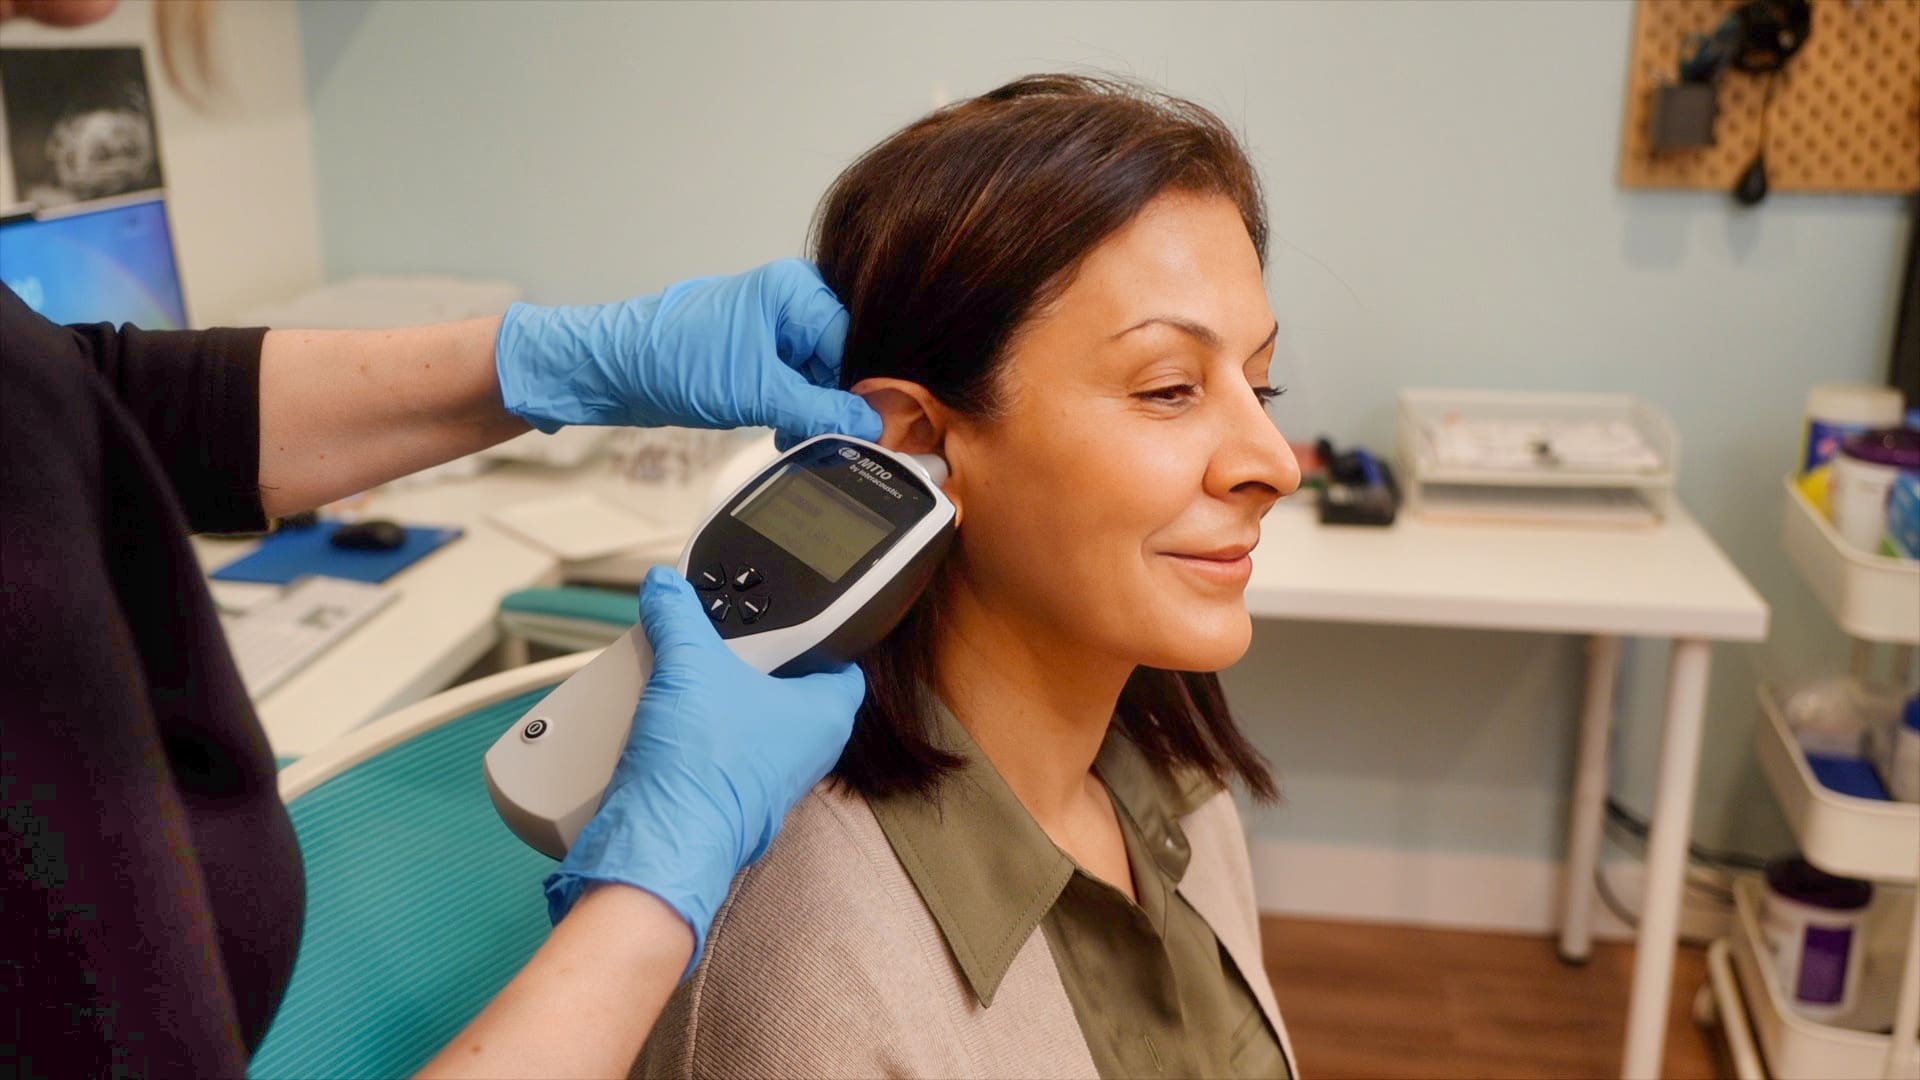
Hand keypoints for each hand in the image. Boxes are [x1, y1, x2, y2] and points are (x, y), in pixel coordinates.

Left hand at [494, 259, 880, 447]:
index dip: (865, 388)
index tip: (874, 429)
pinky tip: (784, 432)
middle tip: (835, 440)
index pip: (855, 342)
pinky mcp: (757, 355)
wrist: (612, 370)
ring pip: (820, 378)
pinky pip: (796, 385)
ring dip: (813, 413)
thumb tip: (873, 427)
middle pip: (842, 360)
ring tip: (797, 436)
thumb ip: (821, 411)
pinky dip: (795, 412)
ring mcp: (773, 329)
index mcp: (794, 290)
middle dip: (836, 403)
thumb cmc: (672, 361)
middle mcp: (789, 303)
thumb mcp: (757, 392)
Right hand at [543, 567, 863, 969]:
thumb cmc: (703, 767)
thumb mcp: (690, 664)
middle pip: (789, 683)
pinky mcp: (733, 797)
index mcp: (827, 715)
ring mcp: (771, 778)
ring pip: (752, 717)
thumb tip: (667, 587)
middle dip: (755, 658)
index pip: (842, 657)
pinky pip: (724, 748)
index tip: (787, 613)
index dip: (818, 630)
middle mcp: (808, 750)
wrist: (661, 844)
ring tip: (689, 668)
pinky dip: (701, 728)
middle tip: (724, 634)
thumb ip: (679, 614)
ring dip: (721, 693)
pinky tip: (670, 713)